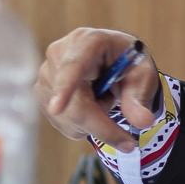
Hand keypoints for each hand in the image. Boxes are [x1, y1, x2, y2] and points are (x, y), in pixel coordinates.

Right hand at [37, 28, 160, 144]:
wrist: (111, 60)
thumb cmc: (129, 63)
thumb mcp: (143, 74)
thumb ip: (140, 97)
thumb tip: (142, 122)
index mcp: (87, 41)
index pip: (73, 65)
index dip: (65, 88)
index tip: (56, 108)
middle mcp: (59, 54)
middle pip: (73, 104)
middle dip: (101, 126)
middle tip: (128, 142)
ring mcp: (46, 74)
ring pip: (67, 118)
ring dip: (93, 121)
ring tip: (104, 98)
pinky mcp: (41, 93)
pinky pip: (62, 123)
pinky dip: (82, 124)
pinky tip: (90, 104)